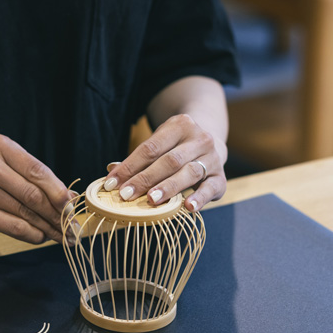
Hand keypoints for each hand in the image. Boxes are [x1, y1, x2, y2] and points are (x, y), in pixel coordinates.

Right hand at [0, 134, 71, 243]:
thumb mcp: (10, 171)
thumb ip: (37, 181)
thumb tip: (72, 198)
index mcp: (0, 146)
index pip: (37, 170)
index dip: (58, 190)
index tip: (73, 206)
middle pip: (32, 192)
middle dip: (56, 212)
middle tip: (72, 226)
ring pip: (25, 211)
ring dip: (47, 226)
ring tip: (61, 235)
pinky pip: (13, 226)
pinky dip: (32, 234)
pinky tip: (41, 237)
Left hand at [104, 114, 225, 212]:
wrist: (211, 142)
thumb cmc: (176, 147)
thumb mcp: (160, 144)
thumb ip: (139, 159)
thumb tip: (111, 170)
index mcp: (180, 125)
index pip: (151, 147)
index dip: (130, 166)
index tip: (112, 183)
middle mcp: (200, 138)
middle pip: (169, 160)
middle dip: (145, 179)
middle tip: (126, 195)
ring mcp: (213, 157)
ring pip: (189, 172)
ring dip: (169, 187)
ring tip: (151, 200)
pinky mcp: (221, 177)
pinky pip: (211, 188)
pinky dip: (200, 198)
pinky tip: (188, 207)